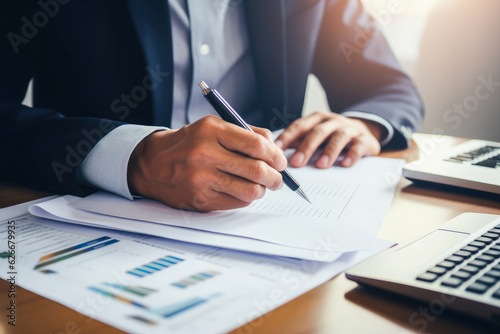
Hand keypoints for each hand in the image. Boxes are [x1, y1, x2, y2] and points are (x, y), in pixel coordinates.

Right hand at [127, 116, 286, 211]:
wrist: (152, 164)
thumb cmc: (188, 144)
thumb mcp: (212, 127)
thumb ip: (244, 133)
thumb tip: (274, 146)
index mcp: (211, 130)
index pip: (256, 145)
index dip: (275, 155)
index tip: (280, 161)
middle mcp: (205, 153)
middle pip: (257, 170)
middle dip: (276, 177)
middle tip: (278, 178)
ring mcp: (202, 179)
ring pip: (250, 191)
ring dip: (262, 190)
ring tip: (261, 186)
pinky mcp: (201, 199)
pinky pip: (237, 203)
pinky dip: (245, 198)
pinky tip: (241, 191)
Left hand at [274, 111, 384, 168]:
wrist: (364, 131)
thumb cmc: (332, 136)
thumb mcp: (316, 135)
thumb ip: (300, 142)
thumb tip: (278, 156)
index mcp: (317, 119)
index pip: (300, 126)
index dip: (288, 137)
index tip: (277, 150)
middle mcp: (333, 121)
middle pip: (318, 132)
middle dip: (306, 147)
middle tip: (297, 163)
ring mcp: (349, 129)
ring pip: (338, 137)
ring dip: (329, 151)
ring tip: (320, 165)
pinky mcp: (364, 139)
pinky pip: (358, 146)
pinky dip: (352, 155)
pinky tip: (345, 164)